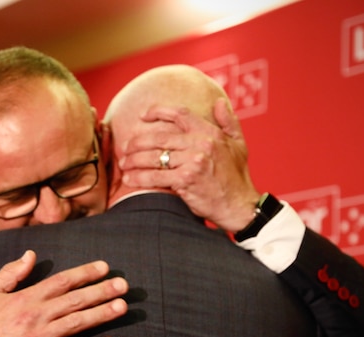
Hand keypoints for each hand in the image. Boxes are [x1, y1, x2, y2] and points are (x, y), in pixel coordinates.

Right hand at [0, 250, 128, 336]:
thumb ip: (10, 273)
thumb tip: (30, 255)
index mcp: (26, 298)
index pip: (62, 281)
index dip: (85, 273)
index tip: (105, 267)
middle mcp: (37, 316)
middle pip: (76, 300)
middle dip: (102, 291)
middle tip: (124, 285)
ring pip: (79, 323)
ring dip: (103, 314)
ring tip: (123, 307)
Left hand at [119, 98, 260, 231]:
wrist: (239, 206)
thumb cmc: (237, 177)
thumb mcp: (239, 145)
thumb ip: (229, 122)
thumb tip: (219, 102)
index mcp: (211, 132)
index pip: (180, 114)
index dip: (158, 111)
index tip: (142, 116)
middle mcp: (201, 143)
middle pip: (160, 137)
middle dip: (138, 142)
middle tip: (126, 147)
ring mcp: (193, 161)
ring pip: (154, 156)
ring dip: (134, 160)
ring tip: (124, 164)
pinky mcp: (186, 180)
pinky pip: (155, 176)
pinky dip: (139, 177)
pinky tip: (129, 179)